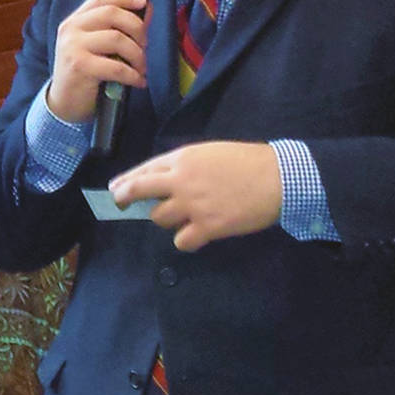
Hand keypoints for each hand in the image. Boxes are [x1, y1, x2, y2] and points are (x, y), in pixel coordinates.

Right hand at [46, 0, 149, 122]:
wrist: (65, 103)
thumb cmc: (86, 73)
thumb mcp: (99, 46)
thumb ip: (119, 27)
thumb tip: (146, 9)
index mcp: (75, 21)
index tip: (144, 4)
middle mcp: (71, 29)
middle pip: (112, 13)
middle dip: (137, 29)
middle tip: (144, 46)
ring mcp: (73, 47)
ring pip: (118, 39)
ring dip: (138, 55)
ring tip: (141, 68)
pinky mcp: (79, 67)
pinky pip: (117, 66)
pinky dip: (133, 75)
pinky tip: (138, 82)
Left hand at [110, 142, 282, 251]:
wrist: (280, 178)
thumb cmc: (248, 162)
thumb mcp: (210, 153)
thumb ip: (184, 166)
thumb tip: (162, 181)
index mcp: (183, 159)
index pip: (143, 171)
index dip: (125, 182)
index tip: (115, 190)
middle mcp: (181, 181)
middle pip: (139, 192)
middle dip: (126, 199)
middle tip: (123, 205)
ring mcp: (193, 205)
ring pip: (159, 218)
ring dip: (167, 219)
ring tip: (184, 216)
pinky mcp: (208, 227)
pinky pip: (181, 241)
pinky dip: (185, 240)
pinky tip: (195, 235)